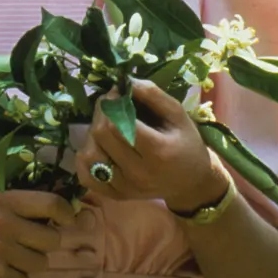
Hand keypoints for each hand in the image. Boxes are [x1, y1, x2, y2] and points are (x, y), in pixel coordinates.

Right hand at [0, 190, 74, 277]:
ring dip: (31, 264)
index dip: (66, 213)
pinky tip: (0, 271)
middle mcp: (1, 221)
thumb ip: (26, 210)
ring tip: (10, 259)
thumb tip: (69, 213)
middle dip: (45, 245)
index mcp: (3, 200)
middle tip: (27, 245)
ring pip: (42, 261)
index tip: (68, 221)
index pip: (50, 203)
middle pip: (52, 238)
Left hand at [75, 79, 228, 210]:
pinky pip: (86, 176)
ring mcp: (125, 188)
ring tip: (106, 126)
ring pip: (89, 156)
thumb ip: (153, 95)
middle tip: (111, 105)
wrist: (191, 182)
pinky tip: (100, 147)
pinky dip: (86, 159)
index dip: (112, 102)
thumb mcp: (178, 114)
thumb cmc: (186, 143)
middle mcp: (139, 174)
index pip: (117, 125)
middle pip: (101, 136)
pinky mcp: (115, 196)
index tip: (118, 93)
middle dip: (102, 113)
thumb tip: (125, 81)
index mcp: (157, 152)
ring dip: (92, 134)